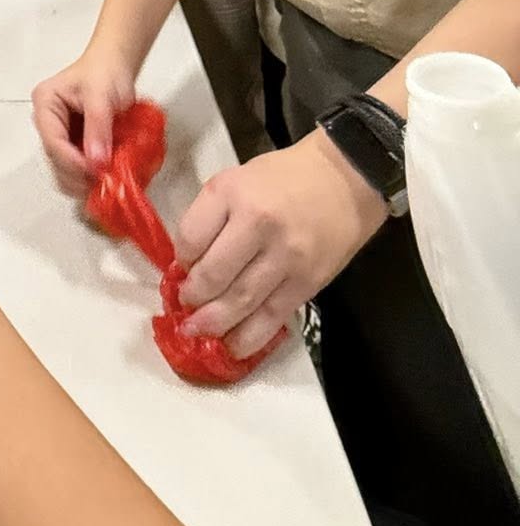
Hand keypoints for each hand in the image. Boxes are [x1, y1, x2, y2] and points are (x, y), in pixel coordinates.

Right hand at [31, 46, 136, 193]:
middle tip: (104, 179)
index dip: (73, 161)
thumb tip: (97, 161)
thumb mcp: (101, 95)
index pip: (53, 141)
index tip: (96, 171)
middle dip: (78, 174)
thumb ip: (98, 127)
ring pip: (64, 170)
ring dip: (84, 178)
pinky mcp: (72, 147)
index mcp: (45, 104)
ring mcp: (60, 137)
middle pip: (55, 160)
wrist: (114, 66)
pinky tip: (106, 173)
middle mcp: (47, 124)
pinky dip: (90, 176)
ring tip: (107, 177)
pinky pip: (76, 169)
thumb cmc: (105, 73)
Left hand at [173, 132, 387, 357]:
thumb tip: (188, 262)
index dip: (181, 259)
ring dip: (214, 323)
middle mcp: (258, 225)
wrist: (344, 182)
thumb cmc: (282, 178)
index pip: (192, 236)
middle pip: (214, 274)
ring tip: (197, 332)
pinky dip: (250, 337)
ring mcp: (286, 257)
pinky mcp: (307, 283)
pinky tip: (232, 347)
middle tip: (184, 307)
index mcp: (233, 193)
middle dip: (194, 297)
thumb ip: (211, 216)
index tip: (181, 268)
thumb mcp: (236, 179)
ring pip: (242, 301)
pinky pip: (273, 317)